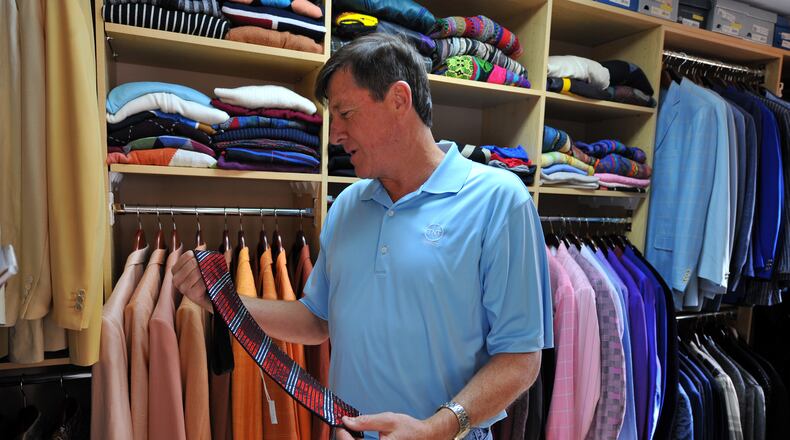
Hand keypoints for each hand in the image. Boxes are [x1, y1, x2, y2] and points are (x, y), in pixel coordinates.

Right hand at [172, 251, 211, 312]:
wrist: (213, 299)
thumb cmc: (207, 281)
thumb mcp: (202, 267)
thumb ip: (201, 256)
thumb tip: (203, 245)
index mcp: (175, 270)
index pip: (187, 255)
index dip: (199, 255)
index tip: (206, 259)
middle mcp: (176, 279)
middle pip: (192, 263)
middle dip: (204, 263)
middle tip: (212, 266)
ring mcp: (182, 288)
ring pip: (197, 272)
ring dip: (207, 272)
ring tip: (212, 273)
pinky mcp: (191, 295)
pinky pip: (202, 283)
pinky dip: (209, 280)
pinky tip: (211, 282)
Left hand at [334, 412, 453, 439]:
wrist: (425, 437)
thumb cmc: (410, 429)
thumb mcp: (388, 420)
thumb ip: (366, 421)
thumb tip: (348, 421)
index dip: (343, 435)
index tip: (340, 426)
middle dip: (346, 439)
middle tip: (344, 427)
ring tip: (351, 431)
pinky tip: (359, 438)